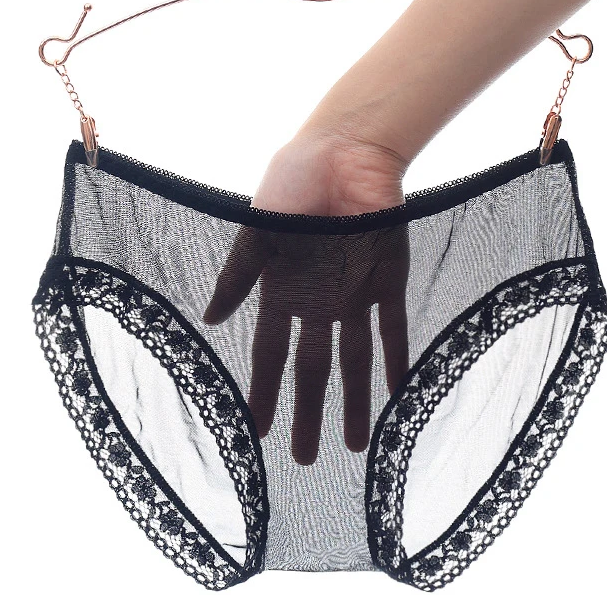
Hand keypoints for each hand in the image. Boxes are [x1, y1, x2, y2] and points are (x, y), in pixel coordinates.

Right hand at [202, 129, 410, 464]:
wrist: (346, 148)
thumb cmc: (293, 183)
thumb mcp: (256, 233)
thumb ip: (238, 278)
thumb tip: (208, 320)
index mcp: (284, 292)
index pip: (270, 356)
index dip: (263, 393)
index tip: (256, 431)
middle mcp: (320, 302)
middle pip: (314, 371)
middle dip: (310, 413)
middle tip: (308, 459)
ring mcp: (356, 295)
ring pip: (356, 361)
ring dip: (356, 402)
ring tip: (356, 444)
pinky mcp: (390, 280)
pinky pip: (396, 329)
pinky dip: (398, 361)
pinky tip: (397, 395)